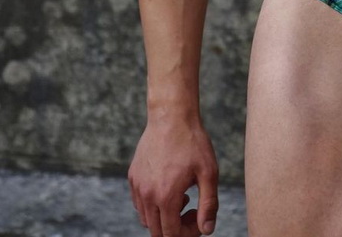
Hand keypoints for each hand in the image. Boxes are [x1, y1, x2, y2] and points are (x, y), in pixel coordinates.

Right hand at [128, 114, 218, 235]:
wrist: (171, 115)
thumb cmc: (193, 142)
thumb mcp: (209, 172)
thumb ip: (209, 204)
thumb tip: (207, 230)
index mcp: (166, 197)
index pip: (172, 234)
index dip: (188, 233)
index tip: (199, 219)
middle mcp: (147, 195)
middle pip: (157, 231)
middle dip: (176, 228)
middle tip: (192, 209)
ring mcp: (137, 186)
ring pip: (146, 220)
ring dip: (164, 217)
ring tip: (182, 197)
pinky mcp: (133, 176)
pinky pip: (139, 204)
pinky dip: (153, 205)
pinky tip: (168, 187)